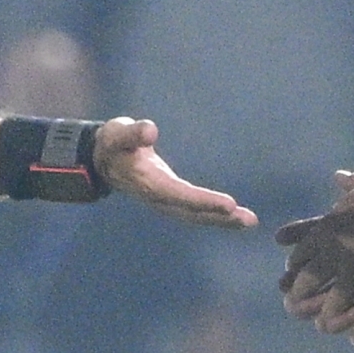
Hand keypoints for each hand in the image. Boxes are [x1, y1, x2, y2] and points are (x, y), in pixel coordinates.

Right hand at [95, 117, 256, 228]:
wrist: (104, 161)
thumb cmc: (113, 144)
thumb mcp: (117, 134)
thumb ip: (132, 133)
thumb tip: (150, 131)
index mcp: (147, 182)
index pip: (179, 194)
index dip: (203, 200)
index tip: (229, 204)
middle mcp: (158, 197)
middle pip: (191, 212)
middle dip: (219, 217)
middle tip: (248, 220)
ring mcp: (165, 202)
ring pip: (196, 216)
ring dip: (223, 220)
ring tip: (249, 221)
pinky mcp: (172, 200)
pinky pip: (196, 211)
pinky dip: (216, 215)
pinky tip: (236, 216)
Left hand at [276, 169, 353, 344]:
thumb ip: (350, 185)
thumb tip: (338, 176)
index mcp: (327, 231)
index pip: (302, 252)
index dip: (294, 263)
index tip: (290, 270)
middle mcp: (333, 260)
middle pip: (307, 283)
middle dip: (298, 294)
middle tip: (292, 304)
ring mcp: (353, 281)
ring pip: (330, 306)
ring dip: (325, 317)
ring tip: (323, 326)